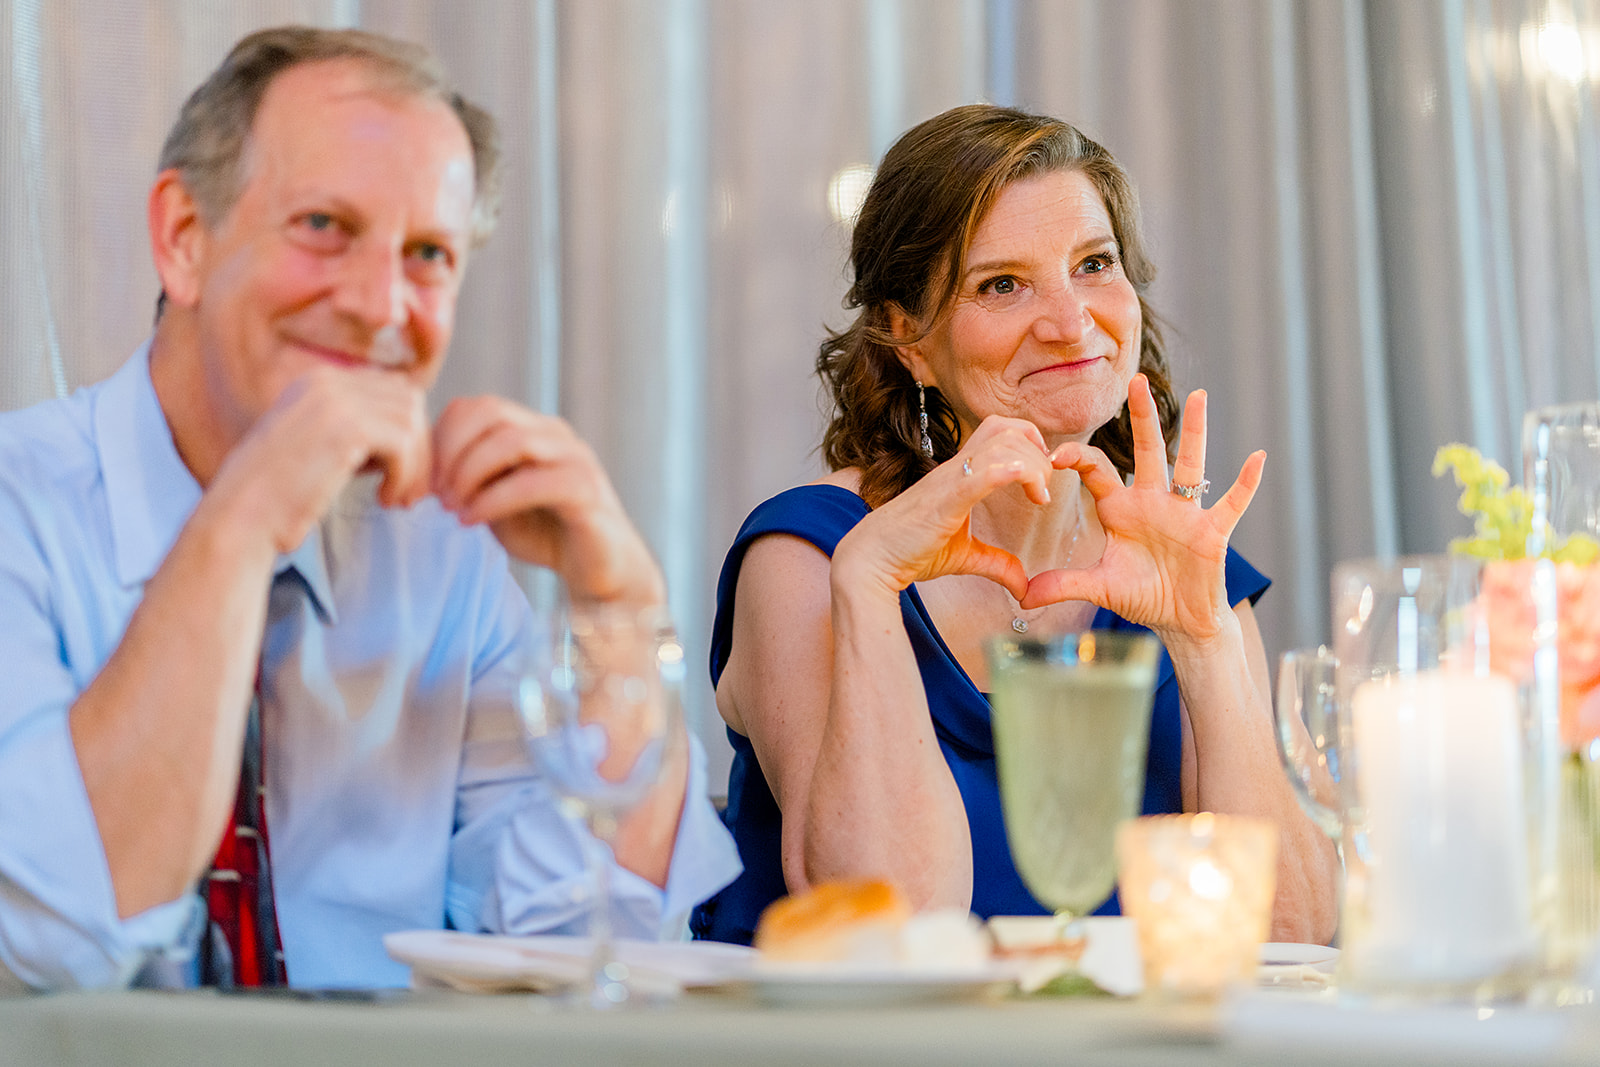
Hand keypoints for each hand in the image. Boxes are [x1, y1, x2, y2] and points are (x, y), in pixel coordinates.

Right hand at [209, 365, 431, 553]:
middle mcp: (326, 380)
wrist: (241, 517)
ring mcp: (334, 400)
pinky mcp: (345, 427)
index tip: (400, 473)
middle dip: (419, 447)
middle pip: (409, 399)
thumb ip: (361, 432)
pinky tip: (383, 498)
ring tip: (396, 497)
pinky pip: (404, 444)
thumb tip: (415, 436)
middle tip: (409, 490)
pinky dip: (405, 475)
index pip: (391, 389)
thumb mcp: (321, 448)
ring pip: (411, 421)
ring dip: (415, 466)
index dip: (406, 431)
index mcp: (318, 381)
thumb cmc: (280, 496)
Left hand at [430, 397, 664, 605]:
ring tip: (453, 508)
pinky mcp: (587, 491)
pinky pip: (534, 482)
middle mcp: (555, 434)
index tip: (422, 480)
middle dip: (452, 451)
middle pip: (492, 412)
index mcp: (533, 429)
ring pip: (514, 440)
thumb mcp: (494, 498)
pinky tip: (473, 521)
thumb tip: (417, 469)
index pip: (477, 405)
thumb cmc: (544, 533)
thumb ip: (468, 477)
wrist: (598, 570)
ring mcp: (575, 458)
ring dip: (470, 473)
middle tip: (434, 494)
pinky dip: (494, 500)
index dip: (441, 437)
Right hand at [836, 415, 1059, 600]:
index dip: (1030, 443)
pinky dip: (1015, 472)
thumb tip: (1023, 585)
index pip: (1001, 430)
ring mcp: (951, 479)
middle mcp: (956, 468)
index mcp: (960, 473)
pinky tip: (1033, 493)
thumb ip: (996, 564)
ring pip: (1003, 442)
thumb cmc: (909, 551)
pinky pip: (985, 471)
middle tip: (1043, 491)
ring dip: (1033, 464)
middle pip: (1008, 428)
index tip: (1040, 482)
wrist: (871, 560)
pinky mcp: (947, 498)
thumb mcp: (964, 556)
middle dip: (1038, 452)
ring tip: (1040, 496)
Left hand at [1025, 375, 1263, 644]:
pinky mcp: (1212, 531)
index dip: (1077, 459)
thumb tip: (1021, 596)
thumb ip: (1063, 585)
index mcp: (1121, 509)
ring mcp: (1185, 513)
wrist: (1179, 620)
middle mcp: (1153, 502)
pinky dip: (1246, 482)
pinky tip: (1258, 456)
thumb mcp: (1099, 588)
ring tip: (1199, 395)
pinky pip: (1233, 502)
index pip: (1097, 471)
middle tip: (1136, 379)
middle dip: (1142, 417)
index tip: (1055, 456)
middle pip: (1147, 451)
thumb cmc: (1142, 596)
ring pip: (1191, 464)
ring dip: (1195, 431)